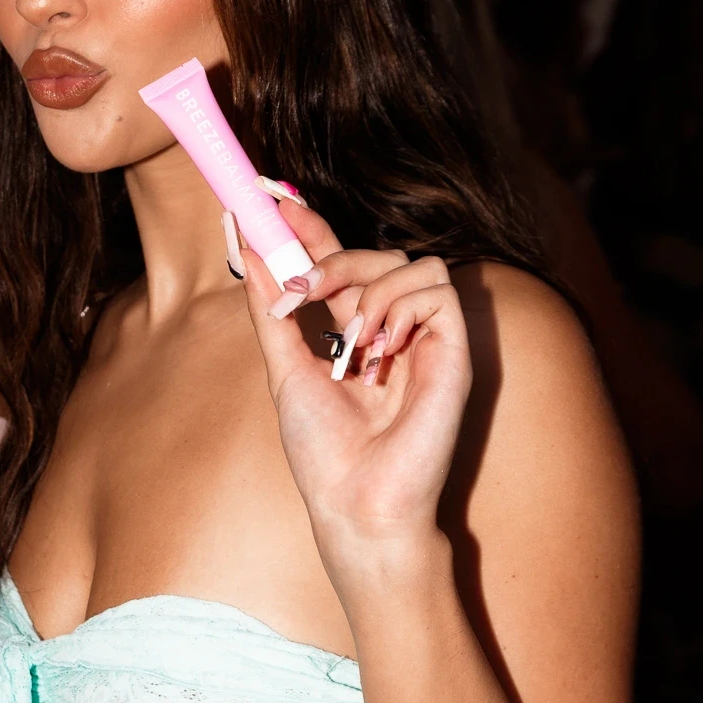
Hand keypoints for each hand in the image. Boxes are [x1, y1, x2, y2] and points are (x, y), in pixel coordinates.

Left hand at [238, 198, 472, 569]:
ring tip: (352, 348)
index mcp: (353, 331)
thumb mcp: (284, 370)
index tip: (275, 199)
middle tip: (300, 292)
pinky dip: (403, 308)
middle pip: (376, 251)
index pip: (338, 260)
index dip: (310, 227)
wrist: (357, 504)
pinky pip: (437, 288)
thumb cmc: (324, 453)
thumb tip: (246, 248)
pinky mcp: (456, 349)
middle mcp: (393, 328)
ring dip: (368, 291)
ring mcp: (426, 338)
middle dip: (332, 258)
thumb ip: (270, 309)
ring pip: (410, 262)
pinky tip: (383, 350)